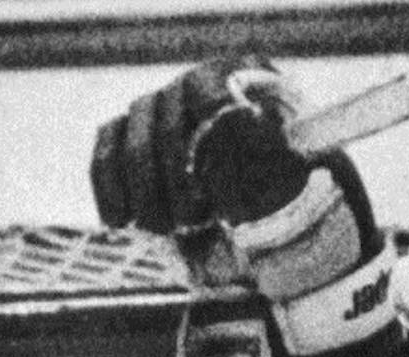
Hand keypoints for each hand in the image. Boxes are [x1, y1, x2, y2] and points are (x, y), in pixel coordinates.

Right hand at [92, 55, 307, 236]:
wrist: (265, 184)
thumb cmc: (288, 170)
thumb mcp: (302, 160)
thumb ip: (296, 149)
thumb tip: (270, 144)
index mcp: (237, 77)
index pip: (214, 103)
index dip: (218, 160)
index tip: (231, 210)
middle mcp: (190, 84)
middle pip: (169, 128)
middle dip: (178, 183)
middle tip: (192, 222)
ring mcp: (155, 106)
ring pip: (134, 142)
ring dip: (146, 192)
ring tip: (165, 228)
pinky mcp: (126, 132)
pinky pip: (106, 153)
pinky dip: (109, 188)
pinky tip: (118, 221)